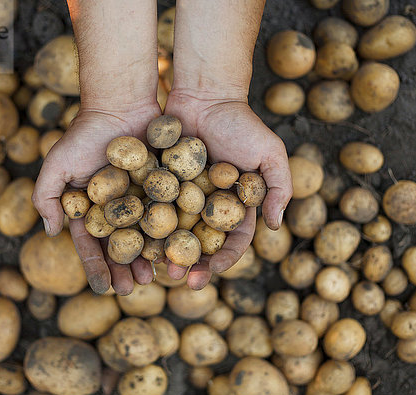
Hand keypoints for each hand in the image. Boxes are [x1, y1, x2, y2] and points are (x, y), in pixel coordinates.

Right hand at [32, 104, 160, 294]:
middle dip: (124, 269)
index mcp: (90, 208)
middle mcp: (115, 209)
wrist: (120, 105)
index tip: (104, 289)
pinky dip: (169, 235)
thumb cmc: (84, 134)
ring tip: (153, 278)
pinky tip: (173, 251)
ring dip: (147, 259)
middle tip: (131, 289)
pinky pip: (167, 216)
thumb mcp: (56, 164)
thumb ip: (46, 198)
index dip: (96, 267)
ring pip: (145, 237)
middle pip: (120, 246)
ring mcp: (140, 200)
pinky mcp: (163, 188)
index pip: (92, 244)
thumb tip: (51, 234)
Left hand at [163, 89, 292, 288]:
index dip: (222, 261)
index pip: (231, 242)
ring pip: (173, 233)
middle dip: (191, 264)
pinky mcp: (159, 184)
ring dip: (166, 252)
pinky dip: (146, 225)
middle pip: (199, 244)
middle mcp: (208, 207)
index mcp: (235, 207)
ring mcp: (182, 197)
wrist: (205, 95)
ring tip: (155, 267)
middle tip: (179, 278)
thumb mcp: (270, 153)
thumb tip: (275, 226)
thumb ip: (279, 188)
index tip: (208, 272)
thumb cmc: (242, 123)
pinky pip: (153, 209)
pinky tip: (137, 240)